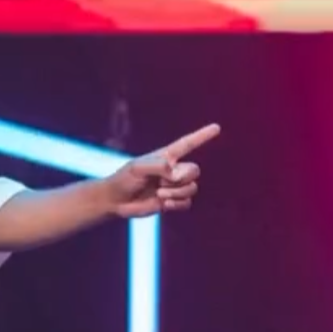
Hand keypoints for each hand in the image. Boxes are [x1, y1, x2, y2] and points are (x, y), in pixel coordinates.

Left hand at [106, 123, 220, 218]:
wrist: (116, 200)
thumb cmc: (124, 179)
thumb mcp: (137, 167)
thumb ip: (158, 166)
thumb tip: (176, 173)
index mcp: (166, 156)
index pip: (187, 144)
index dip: (202, 136)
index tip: (216, 127)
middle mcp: (173, 169)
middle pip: (194, 170)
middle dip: (181, 178)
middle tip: (161, 182)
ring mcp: (173, 186)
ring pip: (192, 188)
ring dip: (176, 192)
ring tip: (159, 193)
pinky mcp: (172, 201)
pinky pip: (187, 202)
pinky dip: (177, 203)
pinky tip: (164, 203)